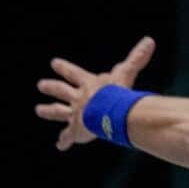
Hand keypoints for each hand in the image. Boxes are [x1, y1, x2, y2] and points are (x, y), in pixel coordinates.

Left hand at [34, 37, 155, 150]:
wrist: (109, 113)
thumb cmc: (117, 92)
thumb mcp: (126, 73)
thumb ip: (136, 58)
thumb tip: (149, 41)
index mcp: (88, 84)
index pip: (73, 73)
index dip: (64, 68)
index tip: (54, 63)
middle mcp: (78, 98)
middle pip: (61, 91)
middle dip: (51, 87)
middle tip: (41, 85)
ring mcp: (76, 114)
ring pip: (59, 112)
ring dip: (49, 111)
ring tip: (39, 110)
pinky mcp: (77, 130)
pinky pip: (69, 137)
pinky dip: (65, 141)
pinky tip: (60, 146)